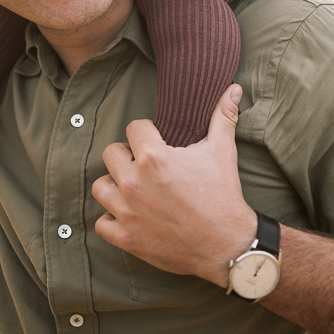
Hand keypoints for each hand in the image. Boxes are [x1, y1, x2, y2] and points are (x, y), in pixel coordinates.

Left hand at [92, 85, 256, 286]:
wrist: (228, 245)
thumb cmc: (223, 195)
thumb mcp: (222, 151)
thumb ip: (222, 116)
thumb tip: (233, 88)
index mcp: (154, 158)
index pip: (134, 127)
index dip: (147, 132)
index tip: (158, 141)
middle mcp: (134, 183)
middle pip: (111, 153)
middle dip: (127, 155)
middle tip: (146, 164)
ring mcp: (127, 212)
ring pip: (100, 186)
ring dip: (114, 185)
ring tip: (134, 187)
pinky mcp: (127, 238)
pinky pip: (101, 223)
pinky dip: (112, 219)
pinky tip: (130, 214)